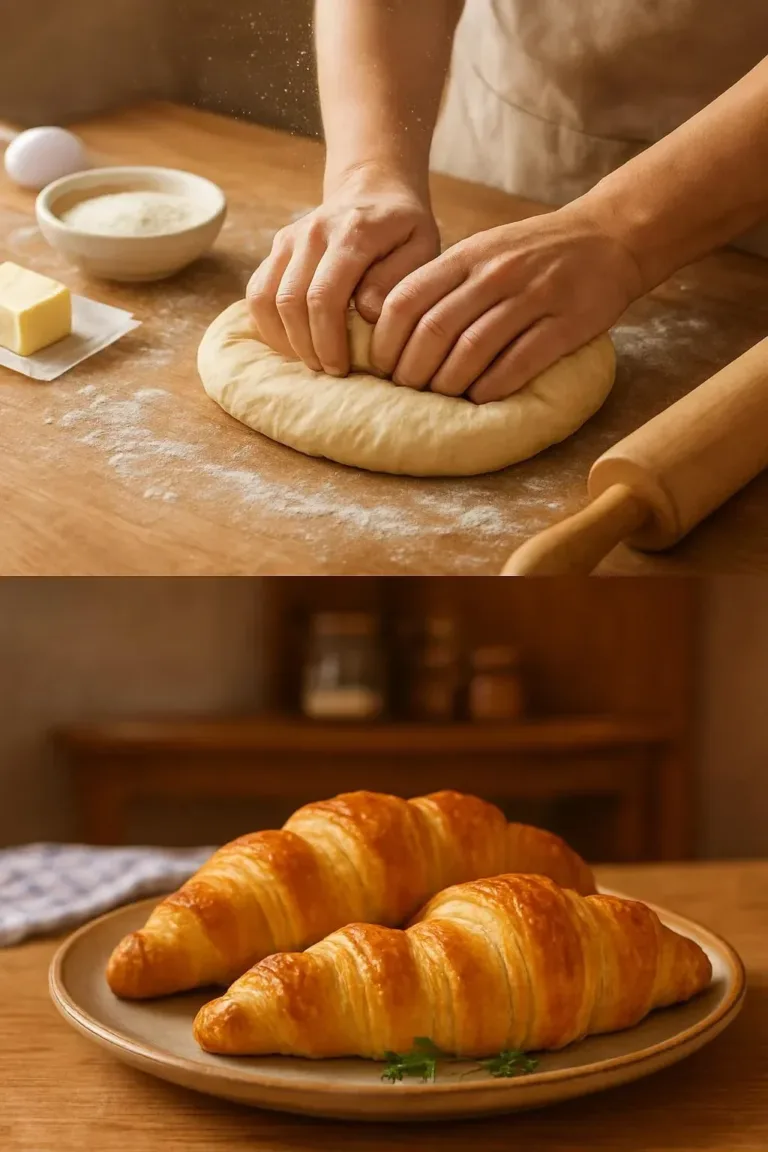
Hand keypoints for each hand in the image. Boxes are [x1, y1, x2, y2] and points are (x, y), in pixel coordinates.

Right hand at [246, 164, 439, 375]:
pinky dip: (269, 324)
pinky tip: (292, 342)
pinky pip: (257, 292)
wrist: (375, 189)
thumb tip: (366, 312)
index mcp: (351, 233)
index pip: (323, 297)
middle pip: (290, 302)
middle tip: (327, 370)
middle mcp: (313, 232)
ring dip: (283, 338)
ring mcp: (290, 237)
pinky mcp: (278, 246)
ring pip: (265, 298)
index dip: (327, 340)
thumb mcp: (422, 247)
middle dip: (306, 346)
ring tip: (309, 359)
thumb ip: (397, 279)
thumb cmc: (404, 228)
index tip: (341, 369)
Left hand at [369, 203, 643, 403]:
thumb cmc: (535, 253)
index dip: (386, 341)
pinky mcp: (565, 324)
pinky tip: (480, 397)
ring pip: (472, 350)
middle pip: (434, 330)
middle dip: (413, 371)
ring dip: (448, 384)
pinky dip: (491, 387)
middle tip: (410, 391)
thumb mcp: (484, 251)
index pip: (406, 300)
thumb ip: (445, 283)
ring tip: (441, 398)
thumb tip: (394, 331)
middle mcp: (495, 274)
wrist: (609, 237)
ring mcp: (532, 297)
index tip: (382, 367)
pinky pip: (518, 363)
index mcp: (466, 256)